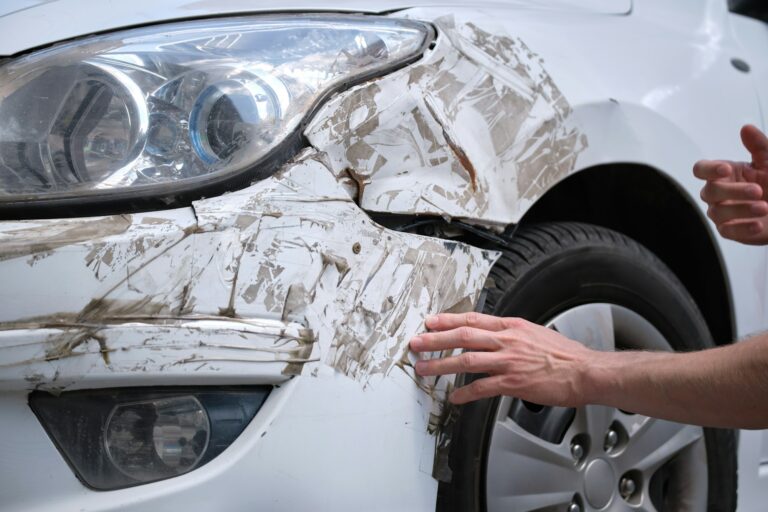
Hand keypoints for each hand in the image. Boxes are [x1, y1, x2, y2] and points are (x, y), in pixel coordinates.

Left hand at [409, 312, 596, 405]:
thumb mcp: (535, 333)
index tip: (431, 322)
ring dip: (442, 365)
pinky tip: (454, 398)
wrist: (585, 371)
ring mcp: (508, 362)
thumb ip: (512, 334)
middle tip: (417, 342)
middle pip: (463, 337)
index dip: (448, 320)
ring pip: (466, 361)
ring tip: (424, 368)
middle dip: (436, 339)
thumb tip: (495, 336)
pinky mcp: (513, 382)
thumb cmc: (565, 355)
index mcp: (512, 327)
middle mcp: (507, 341)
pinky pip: (483, 388)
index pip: (473, 320)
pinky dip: (466, 393)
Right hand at [694, 124, 767, 244]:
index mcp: (723, 174)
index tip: (726, 169)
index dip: (709, 170)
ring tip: (763, 207)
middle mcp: (718, 193)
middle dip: (733, 191)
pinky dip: (743, 229)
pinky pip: (728, 231)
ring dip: (741, 210)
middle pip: (710, 192)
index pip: (701, 169)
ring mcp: (722, 213)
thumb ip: (759, 145)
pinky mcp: (730, 230)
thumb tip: (746, 128)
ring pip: (718, 212)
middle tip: (757, 190)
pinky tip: (758, 225)